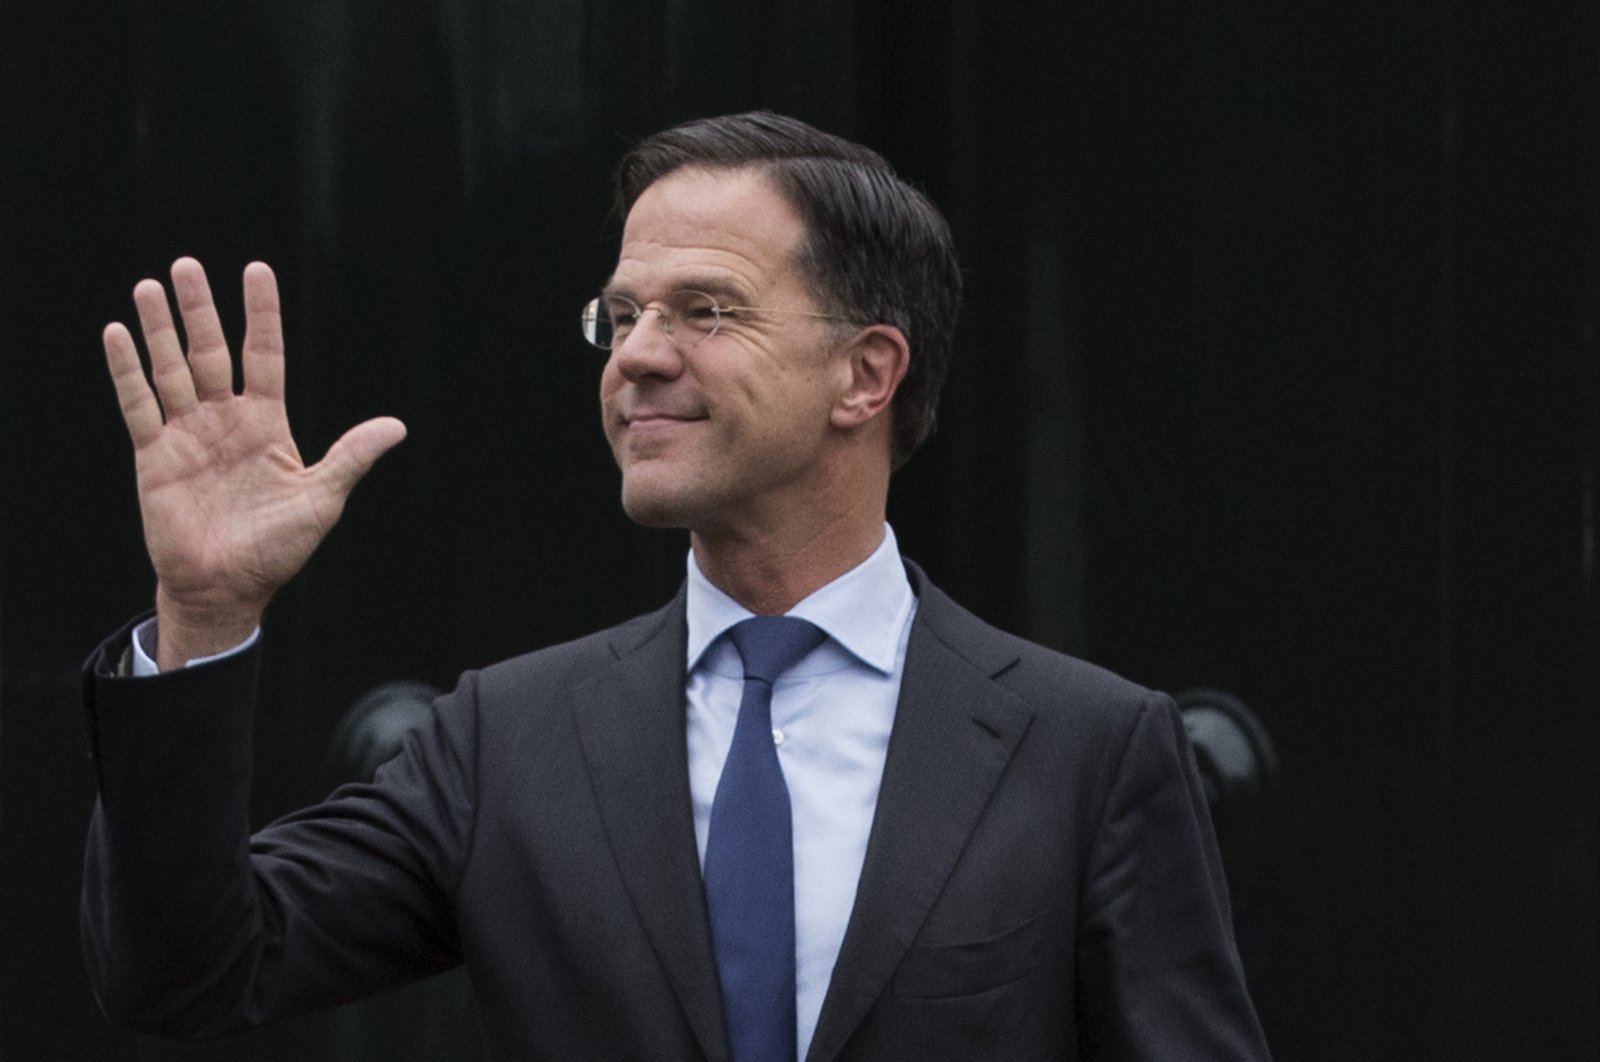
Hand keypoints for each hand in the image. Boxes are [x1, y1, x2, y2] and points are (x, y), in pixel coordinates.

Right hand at [104, 258, 406, 669]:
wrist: (228, 588)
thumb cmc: (277, 549)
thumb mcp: (322, 499)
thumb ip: (351, 457)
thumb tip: (397, 427)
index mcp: (267, 424)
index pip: (264, 354)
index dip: (261, 314)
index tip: (257, 270)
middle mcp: (225, 420)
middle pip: (211, 351)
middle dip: (201, 309)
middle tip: (187, 265)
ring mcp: (188, 434)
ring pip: (172, 368)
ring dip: (160, 329)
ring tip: (151, 286)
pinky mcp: (155, 455)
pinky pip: (139, 404)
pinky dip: (127, 370)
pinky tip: (119, 334)